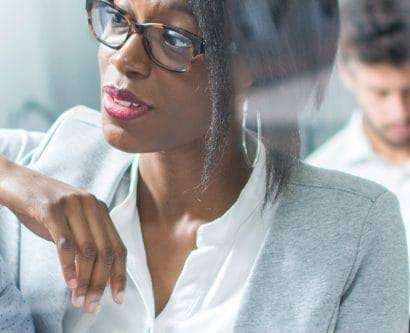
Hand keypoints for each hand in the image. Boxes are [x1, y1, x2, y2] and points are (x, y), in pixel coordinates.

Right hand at [0, 157, 126, 312]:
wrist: (16, 182)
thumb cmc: (44, 208)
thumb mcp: (71, 224)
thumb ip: (85, 244)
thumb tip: (94, 279)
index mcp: (101, 210)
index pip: (118, 247)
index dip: (120, 274)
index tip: (118, 298)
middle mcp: (92, 205)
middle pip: (107, 252)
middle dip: (102, 283)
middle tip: (92, 306)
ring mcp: (74, 205)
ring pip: (88, 250)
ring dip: (86, 280)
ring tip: (79, 301)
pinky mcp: (52, 208)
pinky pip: (65, 243)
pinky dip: (68, 267)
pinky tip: (69, 283)